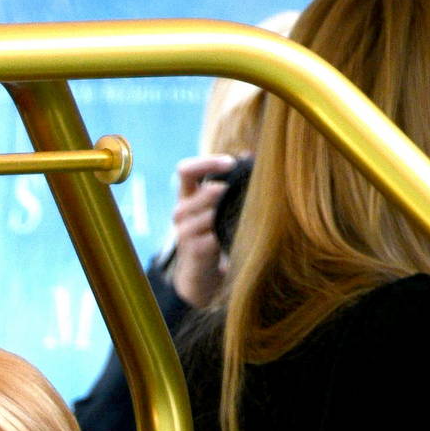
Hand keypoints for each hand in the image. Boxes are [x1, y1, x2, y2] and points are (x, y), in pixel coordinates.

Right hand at [168, 155, 234, 307]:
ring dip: (232, 212)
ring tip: (246, 216)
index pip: (185, 170)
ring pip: (213, 212)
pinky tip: (238, 234)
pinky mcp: (194, 250)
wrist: (200, 275)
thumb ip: (228, 182)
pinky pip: (216, 233)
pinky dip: (230, 231)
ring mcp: (184, 232)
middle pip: (206, 191)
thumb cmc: (212, 236)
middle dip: (230, 191)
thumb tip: (247, 154)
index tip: (231, 163)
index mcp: (186, 197)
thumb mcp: (217, 207)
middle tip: (248, 194)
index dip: (207, 162)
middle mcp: (181, 212)